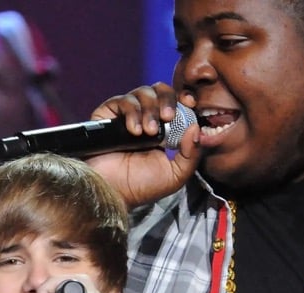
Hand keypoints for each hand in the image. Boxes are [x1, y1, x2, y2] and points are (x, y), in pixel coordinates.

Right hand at [85, 82, 201, 207]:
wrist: (113, 193)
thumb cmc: (141, 187)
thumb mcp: (176, 175)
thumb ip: (192, 154)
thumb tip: (196, 127)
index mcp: (163, 129)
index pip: (176, 101)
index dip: (183, 97)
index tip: (190, 103)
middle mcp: (144, 118)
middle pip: (160, 89)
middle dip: (167, 100)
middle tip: (168, 118)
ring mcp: (125, 116)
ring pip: (142, 92)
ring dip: (150, 109)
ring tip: (148, 132)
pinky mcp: (107, 116)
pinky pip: (122, 100)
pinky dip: (132, 112)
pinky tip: (134, 131)